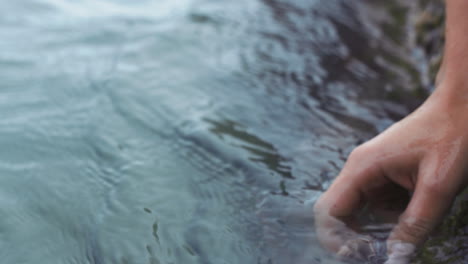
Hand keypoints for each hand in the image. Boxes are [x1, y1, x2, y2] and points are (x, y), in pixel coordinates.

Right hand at [314, 88, 467, 259]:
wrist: (462, 106)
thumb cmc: (451, 136)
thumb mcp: (437, 186)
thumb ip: (415, 225)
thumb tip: (395, 258)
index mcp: (362, 168)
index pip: (328, 210)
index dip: (334, 239)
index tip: (357, 256)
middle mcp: (360, 170)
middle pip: (338, 213)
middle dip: (353, 238)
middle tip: (376, 255)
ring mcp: (371, 172)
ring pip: (358, 212)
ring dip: (373, 230)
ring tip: (400, 239)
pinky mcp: (384, 176)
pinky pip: (377, 205)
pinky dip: (389, 219)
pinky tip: (410, 218)